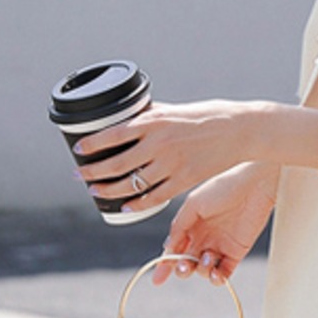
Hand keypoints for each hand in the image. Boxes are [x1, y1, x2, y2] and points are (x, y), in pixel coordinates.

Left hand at [75, 100, 262, 211]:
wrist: (240, 130)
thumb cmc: (209, 116)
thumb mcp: (175, 110)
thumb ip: (152, 116)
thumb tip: (131, 116)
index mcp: (154, 122)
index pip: (112, 134)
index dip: (91, 144)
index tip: (78, 150)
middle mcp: (159, 144)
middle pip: (116, 163)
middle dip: (93, 172)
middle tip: (80, 175)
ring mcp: (171, 164)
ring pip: (131, 183)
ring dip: (109, 189)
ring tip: (96, 191)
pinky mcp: (184, 181)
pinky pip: (154, 197)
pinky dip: (137, 204)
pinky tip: (125, 207)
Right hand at [153, 162, 279, 286]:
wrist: (253, 186)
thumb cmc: (223, 188)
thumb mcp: (193, 204)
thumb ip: (179, 226)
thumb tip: (168, 247)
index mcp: (190, 225)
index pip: (174, 249)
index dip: (165, 264)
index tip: (158, 279)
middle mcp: (203, 237)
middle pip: (186, 263)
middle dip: (182, 269)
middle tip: (184, 266)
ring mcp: (219, 246)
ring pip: (203, 270)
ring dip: (201, 270)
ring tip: (207, 258)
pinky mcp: (236, 252)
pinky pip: (224, 273)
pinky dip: (218, 278)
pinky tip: (216, 274)